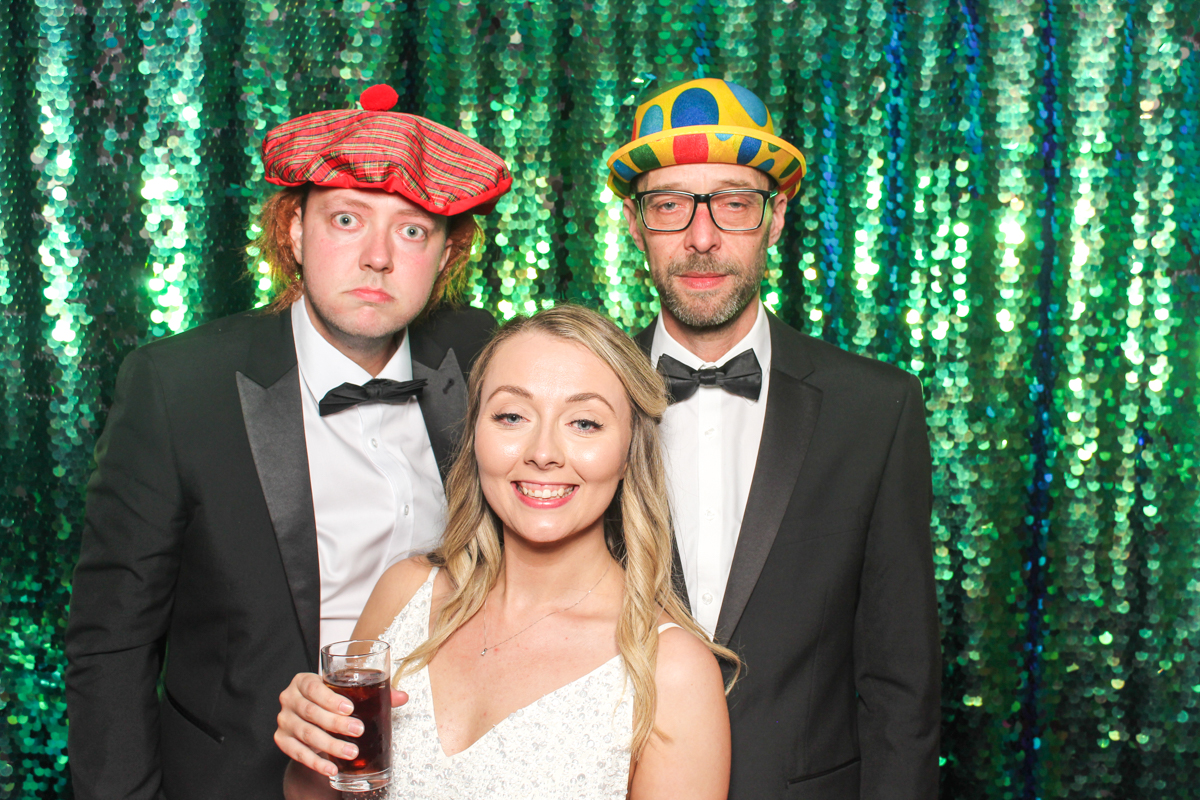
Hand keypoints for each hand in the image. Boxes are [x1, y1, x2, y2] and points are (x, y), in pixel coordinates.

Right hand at [274, 672, 407, 776]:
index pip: (313, 687)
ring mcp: (284, 720)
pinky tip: (332, 768)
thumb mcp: (347, 692)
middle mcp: (289, 698)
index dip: (330, 698)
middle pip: (311, 712)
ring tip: (352, 752)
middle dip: (336, 723)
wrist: (309, 718)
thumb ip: (374, 692)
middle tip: (358, 730)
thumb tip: (402, 696)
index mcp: (303, 681)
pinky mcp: (282, 740)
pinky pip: (298, 753)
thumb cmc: (330, 700)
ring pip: (306, 734)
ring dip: (330, 745)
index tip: (350, 708)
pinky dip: (316, 762)